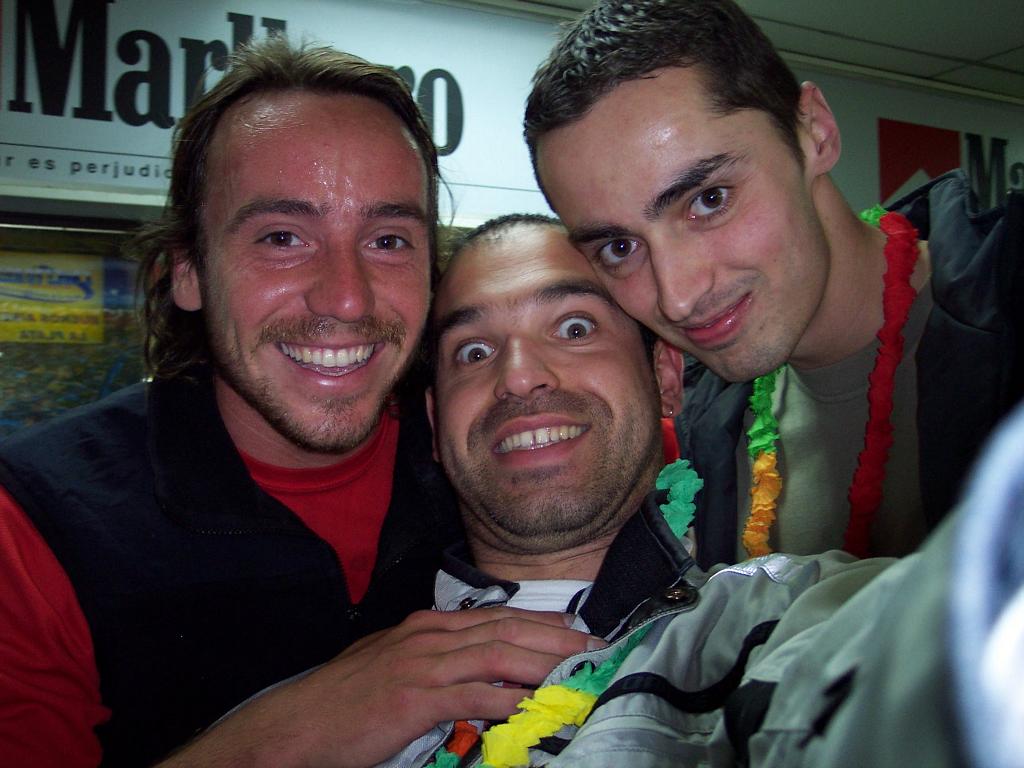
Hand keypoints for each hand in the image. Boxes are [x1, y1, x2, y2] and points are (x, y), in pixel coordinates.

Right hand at [158, 607, 599, 767]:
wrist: (294, 724)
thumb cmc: (342, 701)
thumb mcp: (392, 667)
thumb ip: (436, 664)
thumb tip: (480, 675)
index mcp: (425, 627)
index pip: (496, 618)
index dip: (540, 624)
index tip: (575, 631)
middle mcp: (428, 636)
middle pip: (505, 629)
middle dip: (554, 637)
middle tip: (594, 646)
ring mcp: (421, 664)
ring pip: (497, 654)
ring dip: (543, 661)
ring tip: (578, 669)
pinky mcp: (414, 697)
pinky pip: (472, 694)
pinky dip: (508, 698)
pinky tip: (534, 705)